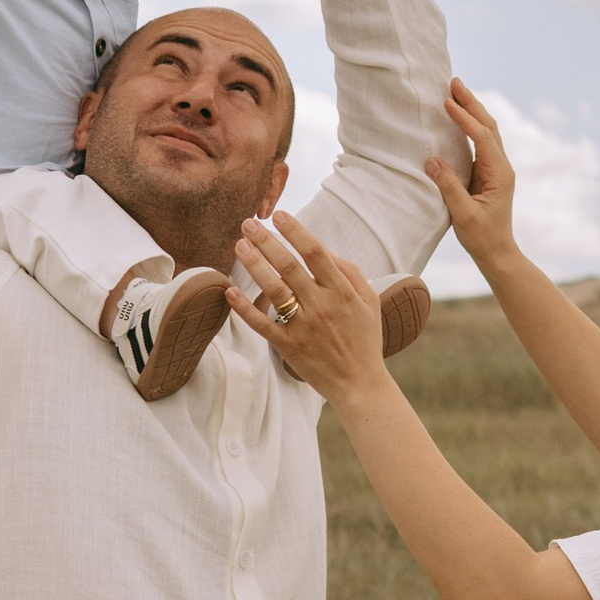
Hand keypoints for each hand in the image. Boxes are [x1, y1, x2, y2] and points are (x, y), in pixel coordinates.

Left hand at [229, 209, 387, 400]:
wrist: (360, 384)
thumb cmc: (365, 340)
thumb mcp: (369, 301)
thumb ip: (350, 272)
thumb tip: (325, 251)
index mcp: (341, 291)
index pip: (315, 252)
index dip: (295, 231)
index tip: (278, 214)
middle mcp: (321, 305)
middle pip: (289, 266)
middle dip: (266, 241)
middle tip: (247, 223)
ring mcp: (303, 326)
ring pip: (274, 290)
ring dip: (254, 265)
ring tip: (239, 246)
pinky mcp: (289, 346)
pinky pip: (263, 324)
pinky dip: (245, 308)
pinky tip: (230, 291)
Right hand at [429, 79, 519, 276]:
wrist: (497, 252)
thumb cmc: (482, 237)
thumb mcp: (463, 214)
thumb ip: (449, 186)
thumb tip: (431, 159)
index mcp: (499, 174)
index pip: (482, 137)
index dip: (464, 118)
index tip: (447, 102)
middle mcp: (501, 166)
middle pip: (488, 126)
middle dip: (471, 103)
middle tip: (454, 82)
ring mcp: (497, 168)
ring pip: (487, 131)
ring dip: (472, 110)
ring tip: (456, 91)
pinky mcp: (489, 173)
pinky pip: (481, 141)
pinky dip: (470, 125)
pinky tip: (459, 116)